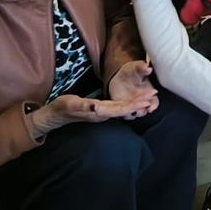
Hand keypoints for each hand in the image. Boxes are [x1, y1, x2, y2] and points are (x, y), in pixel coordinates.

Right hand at [28, 93, 154, 137]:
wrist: (56, 115)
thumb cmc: (63, 107)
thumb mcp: (71, 104)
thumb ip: (84, 105)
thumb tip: (96, 106)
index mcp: (99, 112)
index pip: (121, 109)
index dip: (135, 104)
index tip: (147, 100)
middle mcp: (103, 114)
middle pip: (126, 109)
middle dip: (140, 102)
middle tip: (154, 94)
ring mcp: (103, 113)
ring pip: (123, 109)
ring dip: (136, 103)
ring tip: (149, 97)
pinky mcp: (101, 110)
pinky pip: (118, 108)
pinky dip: (128, 104)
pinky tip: (134, 101)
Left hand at [106, 60, 157, 110]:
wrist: (119, 75)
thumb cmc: (132, 71)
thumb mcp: (137, 66)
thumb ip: (142, 67)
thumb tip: (148, 68)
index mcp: (149, 93)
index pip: (154, 102)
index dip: (154, 105)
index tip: (151, 107)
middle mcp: (142, 101)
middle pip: (145, 109)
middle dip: (144, 110)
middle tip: (141, 108)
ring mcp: (132, 105)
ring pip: (135, 113)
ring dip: (135, 113)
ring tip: (134, 111)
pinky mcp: (122, 107)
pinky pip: (124, 114)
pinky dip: (125, 114)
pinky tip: (124, 112)